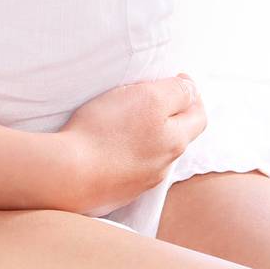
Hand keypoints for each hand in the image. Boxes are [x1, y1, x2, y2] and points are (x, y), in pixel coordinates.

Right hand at [57, 73, 206, 217]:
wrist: (70, 174)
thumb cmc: (106, 131)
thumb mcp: (147, 98)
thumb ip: (176, 92)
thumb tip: (192, 89)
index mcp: (175, 141)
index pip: (199, 115)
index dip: (192, 93)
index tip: (176, 78)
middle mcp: (164, 164)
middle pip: (180, 134)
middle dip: (174, 112)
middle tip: (156, 95)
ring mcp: (143, 181)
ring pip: (157, 151)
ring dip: (153, 133)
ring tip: (132, 118)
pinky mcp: (121, 190)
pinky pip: (136, 166)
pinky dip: (133, 151)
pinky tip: (115, 143)